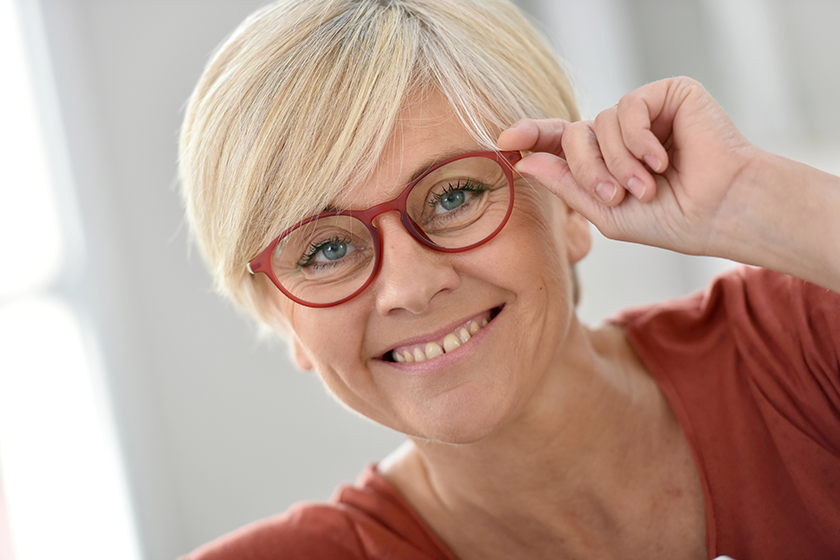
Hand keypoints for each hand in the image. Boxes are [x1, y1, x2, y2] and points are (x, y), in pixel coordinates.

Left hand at [497, 77, 758, 258]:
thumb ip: (567, 186)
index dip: (532, 136)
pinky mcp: (667, 94)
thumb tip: (523, 162)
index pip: (560, 141)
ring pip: (598, 123)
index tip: (504, 139)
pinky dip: (637, 140)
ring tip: (645, 185)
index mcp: (605, 159)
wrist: (721, 212)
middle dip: (585, 168)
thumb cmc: (672, 219)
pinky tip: (660, 160)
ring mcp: (643, 112)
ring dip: (616, 161)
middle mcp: (620, 133)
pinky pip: (627, 107)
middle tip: (614, 195)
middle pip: (573, 134)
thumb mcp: (607, 212)